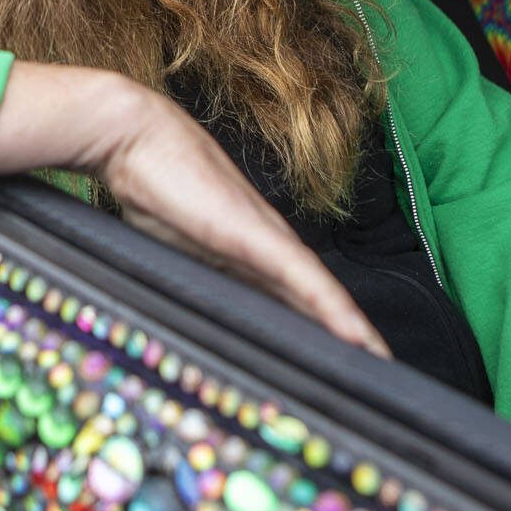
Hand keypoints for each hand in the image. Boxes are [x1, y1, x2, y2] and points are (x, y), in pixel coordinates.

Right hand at [0, 63, 391, 357]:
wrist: (131, 135)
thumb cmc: (145, 185)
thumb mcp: (169, 247)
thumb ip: (189, 277)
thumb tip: (191, 318)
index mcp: (246, 250)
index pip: (291, 299)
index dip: (314, 331)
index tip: (337, 366)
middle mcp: (265, 243)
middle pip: (315, 300)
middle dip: (344, 339)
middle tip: (374, 375)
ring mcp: (264, 236)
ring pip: (320, 293)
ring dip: (351, 331)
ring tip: (379, 363)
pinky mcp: (255, 234)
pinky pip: (304, 278)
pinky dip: (332, 309)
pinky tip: (355, 336)